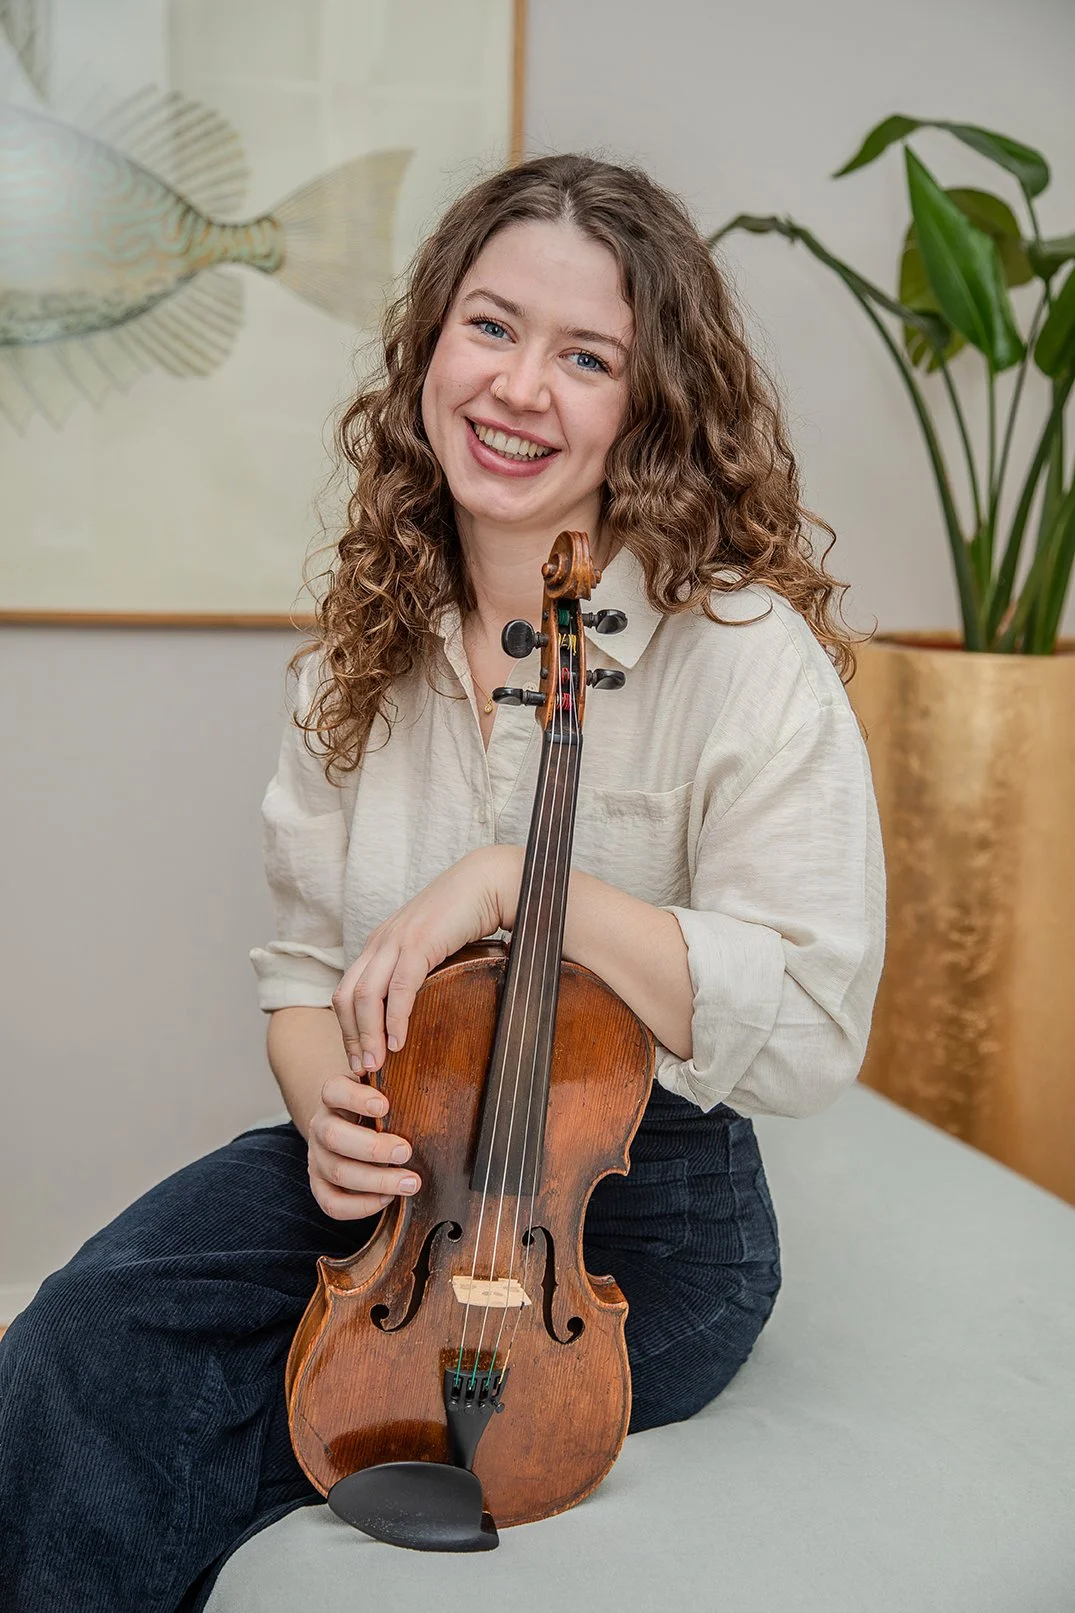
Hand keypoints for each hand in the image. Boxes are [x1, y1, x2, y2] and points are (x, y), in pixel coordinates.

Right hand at [308, 1072, 417, 1219]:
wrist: (350, 1125)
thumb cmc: (376, 1108)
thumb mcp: (382, 1088)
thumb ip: (392, 1080)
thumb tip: (401, 1068)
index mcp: (334, 1096)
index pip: (334, 1090)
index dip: (357, 1098)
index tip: (385, 1106)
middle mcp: (321, 1125)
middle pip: (333, 1136)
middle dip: (373, 1147)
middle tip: (406, 1151)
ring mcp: (317, 1157)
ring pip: (337, 1172)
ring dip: (377, 1181)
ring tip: (410, 1182)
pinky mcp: (319, 1184)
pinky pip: (332, 1204)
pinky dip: (361, 1206)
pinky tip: (387, 1199)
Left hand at [332, 845, 521, 1077]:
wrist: (487, 882)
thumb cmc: (466, 917)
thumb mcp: (431, 946)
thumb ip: (417, 969)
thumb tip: (416, 1007)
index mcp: (379, 944)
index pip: (346, 992)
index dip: (347, 1029)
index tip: (357, 1057)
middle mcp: (380, 942)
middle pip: (346, 997)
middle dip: (350, 1037)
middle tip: (361, 1068)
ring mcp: (396, 941)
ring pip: (365, 996)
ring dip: (368, 1034)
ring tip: (376, 1063)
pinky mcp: (419, 942)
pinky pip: (399, 987)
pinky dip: (395, 1018)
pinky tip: (399, 1041)